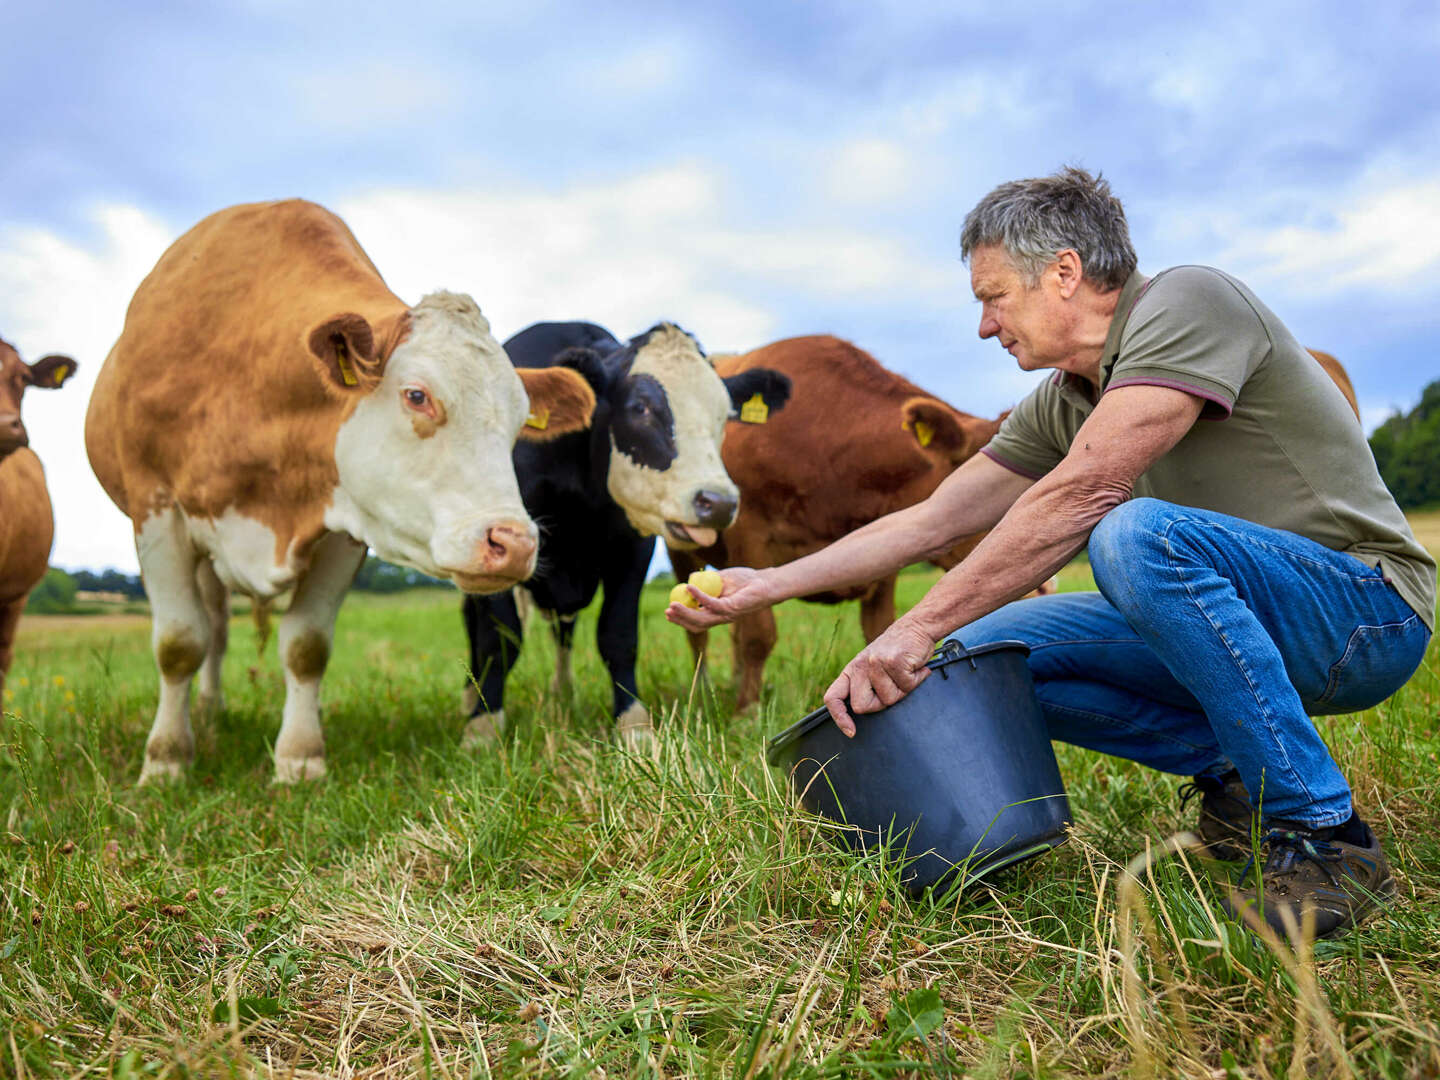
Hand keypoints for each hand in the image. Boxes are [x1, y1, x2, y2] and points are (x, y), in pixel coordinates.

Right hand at [664, 567, 776, 629]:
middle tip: (667, 612)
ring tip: (672, 605)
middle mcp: (721, 617)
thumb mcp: (722, 578)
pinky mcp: (731, 608)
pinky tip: (689, 587)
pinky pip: (711, 604)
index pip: (697, 621)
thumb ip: (707, 581)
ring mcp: (726, 614)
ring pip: (701, 620)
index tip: (668, 611)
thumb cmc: (746, 580)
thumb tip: (690, 579)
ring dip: (685, 613)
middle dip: (680, 620)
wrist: (765, 581)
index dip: (682, 619)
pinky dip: (699, 596)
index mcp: (717, 612)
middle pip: (696, 625)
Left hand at [822, 620, 936, 736]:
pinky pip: (906, 687)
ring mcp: (874, 663)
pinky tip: (916, 667)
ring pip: (888, 699)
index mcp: (851, 670)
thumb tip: (861, 713)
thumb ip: (865, 686)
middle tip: (895, 687)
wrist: (918, 626)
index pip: (833, 697)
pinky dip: (917, 680)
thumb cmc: (898, 653)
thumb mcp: (874, 667)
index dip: (839, 717)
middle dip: (881, 704)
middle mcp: (859, 666)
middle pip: (861, 706)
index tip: (851, 732)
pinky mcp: (893, 661)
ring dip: (903, 690)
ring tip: (907, 672)